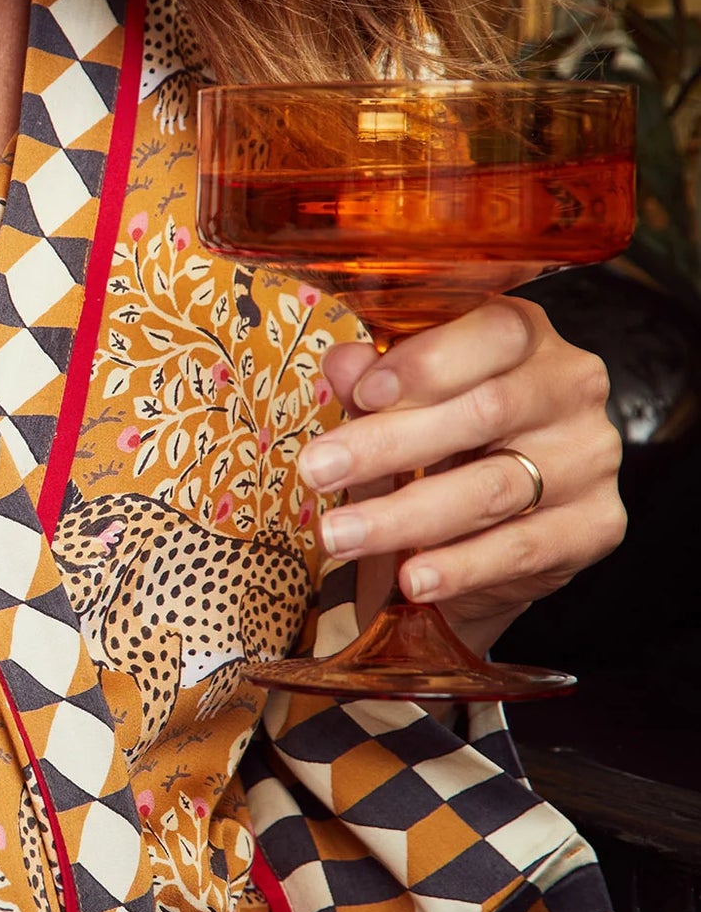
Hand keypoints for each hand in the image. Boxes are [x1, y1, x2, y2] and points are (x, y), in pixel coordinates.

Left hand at [296, 296, 624, 657]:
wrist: (483, 539)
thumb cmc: (440, 452)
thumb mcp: (399, 413)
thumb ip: (374, 386)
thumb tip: (342, 363)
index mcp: (527, 340)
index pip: (496, 332)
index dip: (427, 363)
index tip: (361, 395)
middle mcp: (571, 389)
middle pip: (486, 411)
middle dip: (390, 444)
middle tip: (316, 472)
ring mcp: (589, 458)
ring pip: (494, 487)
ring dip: (405, 516)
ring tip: (339, 535)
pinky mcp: (596, 526)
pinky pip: (521, 549)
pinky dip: (460, 567)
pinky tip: (412, 578)